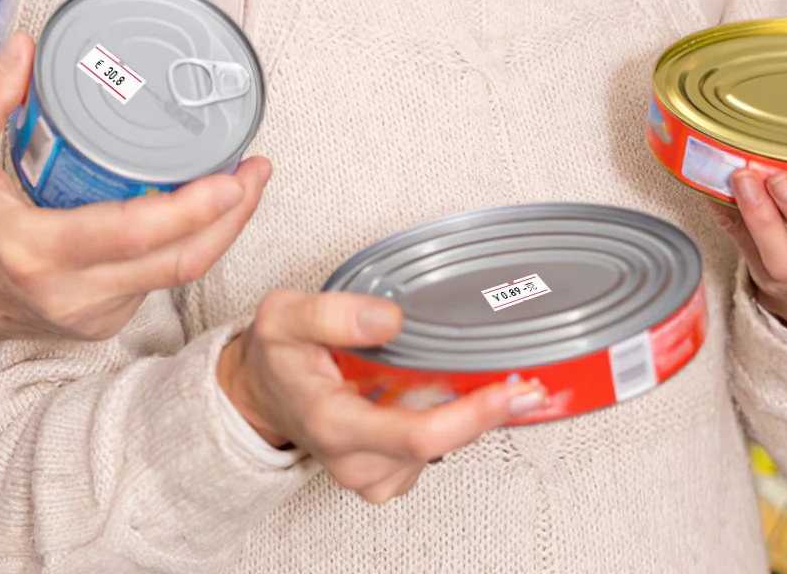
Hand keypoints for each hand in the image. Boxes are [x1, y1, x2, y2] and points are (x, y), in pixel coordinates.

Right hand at [0, 31, 270, 357]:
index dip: (195, 209)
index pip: (136, 235)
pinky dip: (189, 246)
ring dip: (220, 230)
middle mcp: (71, 294)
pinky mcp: (100, 323)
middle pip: (178, 263)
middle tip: (258, 169)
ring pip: (177, 276)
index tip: (233, 177)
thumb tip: (26, 47)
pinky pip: (158, 282)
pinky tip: (206, 209)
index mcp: (36, 252)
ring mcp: (89, 316)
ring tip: (246, 181)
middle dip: (232, 217)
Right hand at [217, 290, 544, 502]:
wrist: (259, 392)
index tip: (512, 392)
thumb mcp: (285, 316)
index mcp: (335, 425)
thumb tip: (390, 319)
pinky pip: (430, 451)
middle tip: (527, 382)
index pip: (416, 435)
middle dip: (486, 413)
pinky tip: (445, 391)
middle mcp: (355, 462)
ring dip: (466, 415)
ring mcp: (370, 474)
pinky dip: (448, 421)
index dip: (472, 416)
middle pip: (439, 446)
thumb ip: (333, 313)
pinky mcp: (382, 474)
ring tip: (483, 378)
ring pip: (438, 450)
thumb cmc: (275, 355)